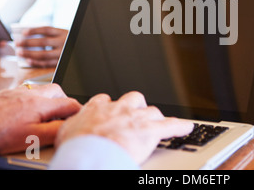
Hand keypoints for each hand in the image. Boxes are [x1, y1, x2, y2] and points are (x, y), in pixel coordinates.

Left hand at [0, 84, 80, 155]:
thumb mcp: (30, 139)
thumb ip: (54, 131)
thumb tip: (70, 126)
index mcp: (40, 104)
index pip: (70, 103)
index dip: (79, 112)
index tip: (80, 119)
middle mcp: (30, 93)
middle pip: (57, 91)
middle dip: (64, 102)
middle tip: (62, 117)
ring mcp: (16, 92)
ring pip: (41, 90)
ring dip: (48, 101)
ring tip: (44, 117)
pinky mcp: (5, 94)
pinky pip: (26, 92)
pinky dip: (32, 101)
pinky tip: (25, 113)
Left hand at [15, 27, 67, 67]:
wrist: (81, 49)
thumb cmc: (67, 42)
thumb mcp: (63, 35)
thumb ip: (50, 35)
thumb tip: (29, 37)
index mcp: (63, 33)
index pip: (46, 29)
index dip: (34, 30)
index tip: (23, 32)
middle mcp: (63, 43)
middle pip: (43, 42)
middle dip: (28, 43)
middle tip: (17, 43)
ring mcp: (62, 54)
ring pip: (43, 55)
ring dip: (29, 54)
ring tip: (20, 53)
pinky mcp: (60, 62)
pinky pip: (47, 63)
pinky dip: (37, 63)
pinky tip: (28, 61)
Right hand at [55, 91, 193, 164]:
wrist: (89, 155)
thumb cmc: (76, 148)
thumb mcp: (65, 134)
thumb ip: (71, 127)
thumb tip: (68, 130)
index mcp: (97, 109)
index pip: (105, 100)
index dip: (111, 106)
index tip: (112, 110)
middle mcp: (118, 109)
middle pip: (133, 99)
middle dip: (136, 106)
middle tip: (136, 117)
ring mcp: (136, 118)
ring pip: (152, 111)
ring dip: (155, 119)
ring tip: (158, 125)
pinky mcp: (150, 131)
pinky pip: (171, 125)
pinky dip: (180, 126)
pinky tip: (187, 127)